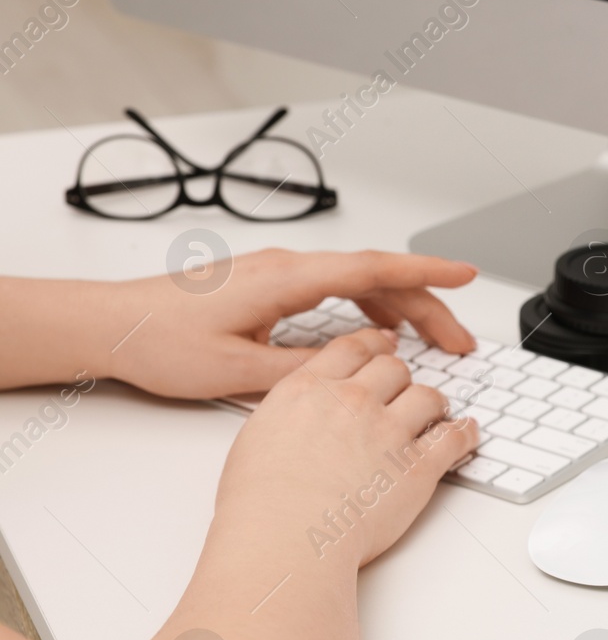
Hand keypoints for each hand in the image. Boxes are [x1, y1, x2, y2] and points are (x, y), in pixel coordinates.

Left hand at [106, 248, 478, 398]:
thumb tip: (358, 365)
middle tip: (460, 343)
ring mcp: (278, 274)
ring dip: (401, 310)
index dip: (427, 274)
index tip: (466, 275)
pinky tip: (379, 333)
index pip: (374, 270)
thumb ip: (306, 368)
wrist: (109, 325)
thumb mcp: (239, 371)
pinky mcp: (268, 286)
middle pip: (377, 278)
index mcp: (285, 279)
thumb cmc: (159, 342)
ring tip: (431, 344)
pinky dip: (369, 308)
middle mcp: (286, 267)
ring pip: (359, 283)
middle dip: (427, 307)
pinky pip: (335, 289)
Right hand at [215, 328, 477, 566]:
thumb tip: (302, 415)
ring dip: (432, 404)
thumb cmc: (262, 501)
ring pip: (427, 396)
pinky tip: (467, 433)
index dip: (374, 345)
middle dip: (399, 379)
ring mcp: (389, 432)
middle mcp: (353, 401)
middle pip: (393, 369)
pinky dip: (464, 434)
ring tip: (433, 414)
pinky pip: (453, 438)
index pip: (352, 348)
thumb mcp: (258, 435)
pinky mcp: (417, 467)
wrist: (284, 536)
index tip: (384, 347)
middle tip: (402, 393)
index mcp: (311, 389)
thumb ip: (290, 413)